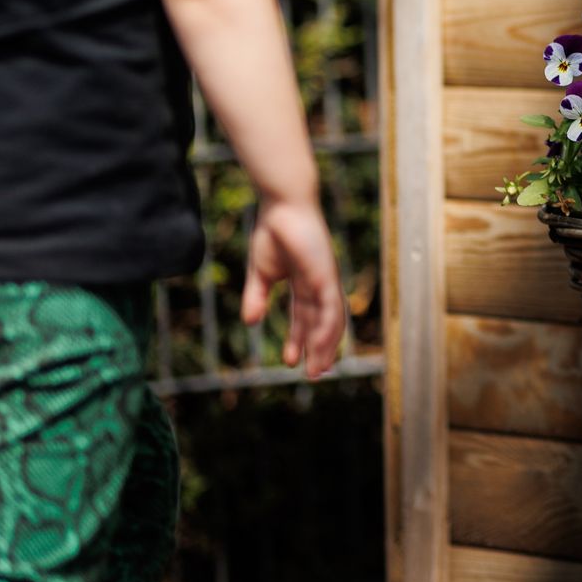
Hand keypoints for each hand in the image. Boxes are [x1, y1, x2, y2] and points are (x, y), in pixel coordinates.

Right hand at [242, 196, 345, 379]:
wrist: (281, 206)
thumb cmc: (273, 232)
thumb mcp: (260, 273)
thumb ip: (257, 297)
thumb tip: (251, 323)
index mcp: (304, 283)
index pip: (305, 317)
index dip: (299, 340)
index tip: (290, 362)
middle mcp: (319, 284)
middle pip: (322, 323)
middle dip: (317, 349)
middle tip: (313, 375)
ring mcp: (326, 280)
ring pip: (331, 321)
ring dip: (324, 347)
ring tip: (317, 370)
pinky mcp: (327, 275)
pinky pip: (331, 307)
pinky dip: (326, 329)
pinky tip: (319, 347)